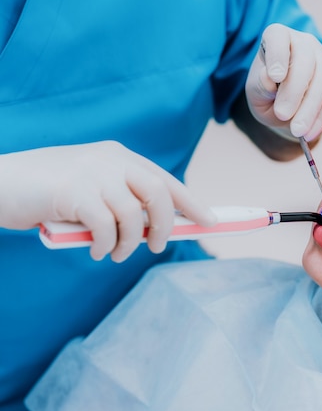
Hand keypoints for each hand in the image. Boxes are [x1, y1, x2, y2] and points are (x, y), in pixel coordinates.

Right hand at [0, 141, 214, 261]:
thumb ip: (122, 202)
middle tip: (156, 247)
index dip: (192, 203)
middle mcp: (111, 159)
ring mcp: (92, 172)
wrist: (0, 183)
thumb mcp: (93, 191)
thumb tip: (158, 230)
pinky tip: (97, 251)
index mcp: (120, 156)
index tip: (212, 222)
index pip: (166, 180)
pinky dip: (106, 245)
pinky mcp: (73, 190)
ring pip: (133, 215)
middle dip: (165, 227)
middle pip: (159, 194)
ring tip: (117, 254)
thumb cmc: (49, 193)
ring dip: (129, 243)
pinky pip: (106, 227)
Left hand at [245, 23, 321, 141]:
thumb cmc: (268, 97)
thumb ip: (260, 86)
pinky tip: (310, 132)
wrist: (287, 112)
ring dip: (311, 108)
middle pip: (306, 61)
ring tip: (297, 131)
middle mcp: (305, 43)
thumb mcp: (256, 94)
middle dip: (294, 91)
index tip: (274, 77)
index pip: (278, 36)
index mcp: (278, 38)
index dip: (278, 55)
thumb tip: (268, 77)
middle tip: (282, 115)